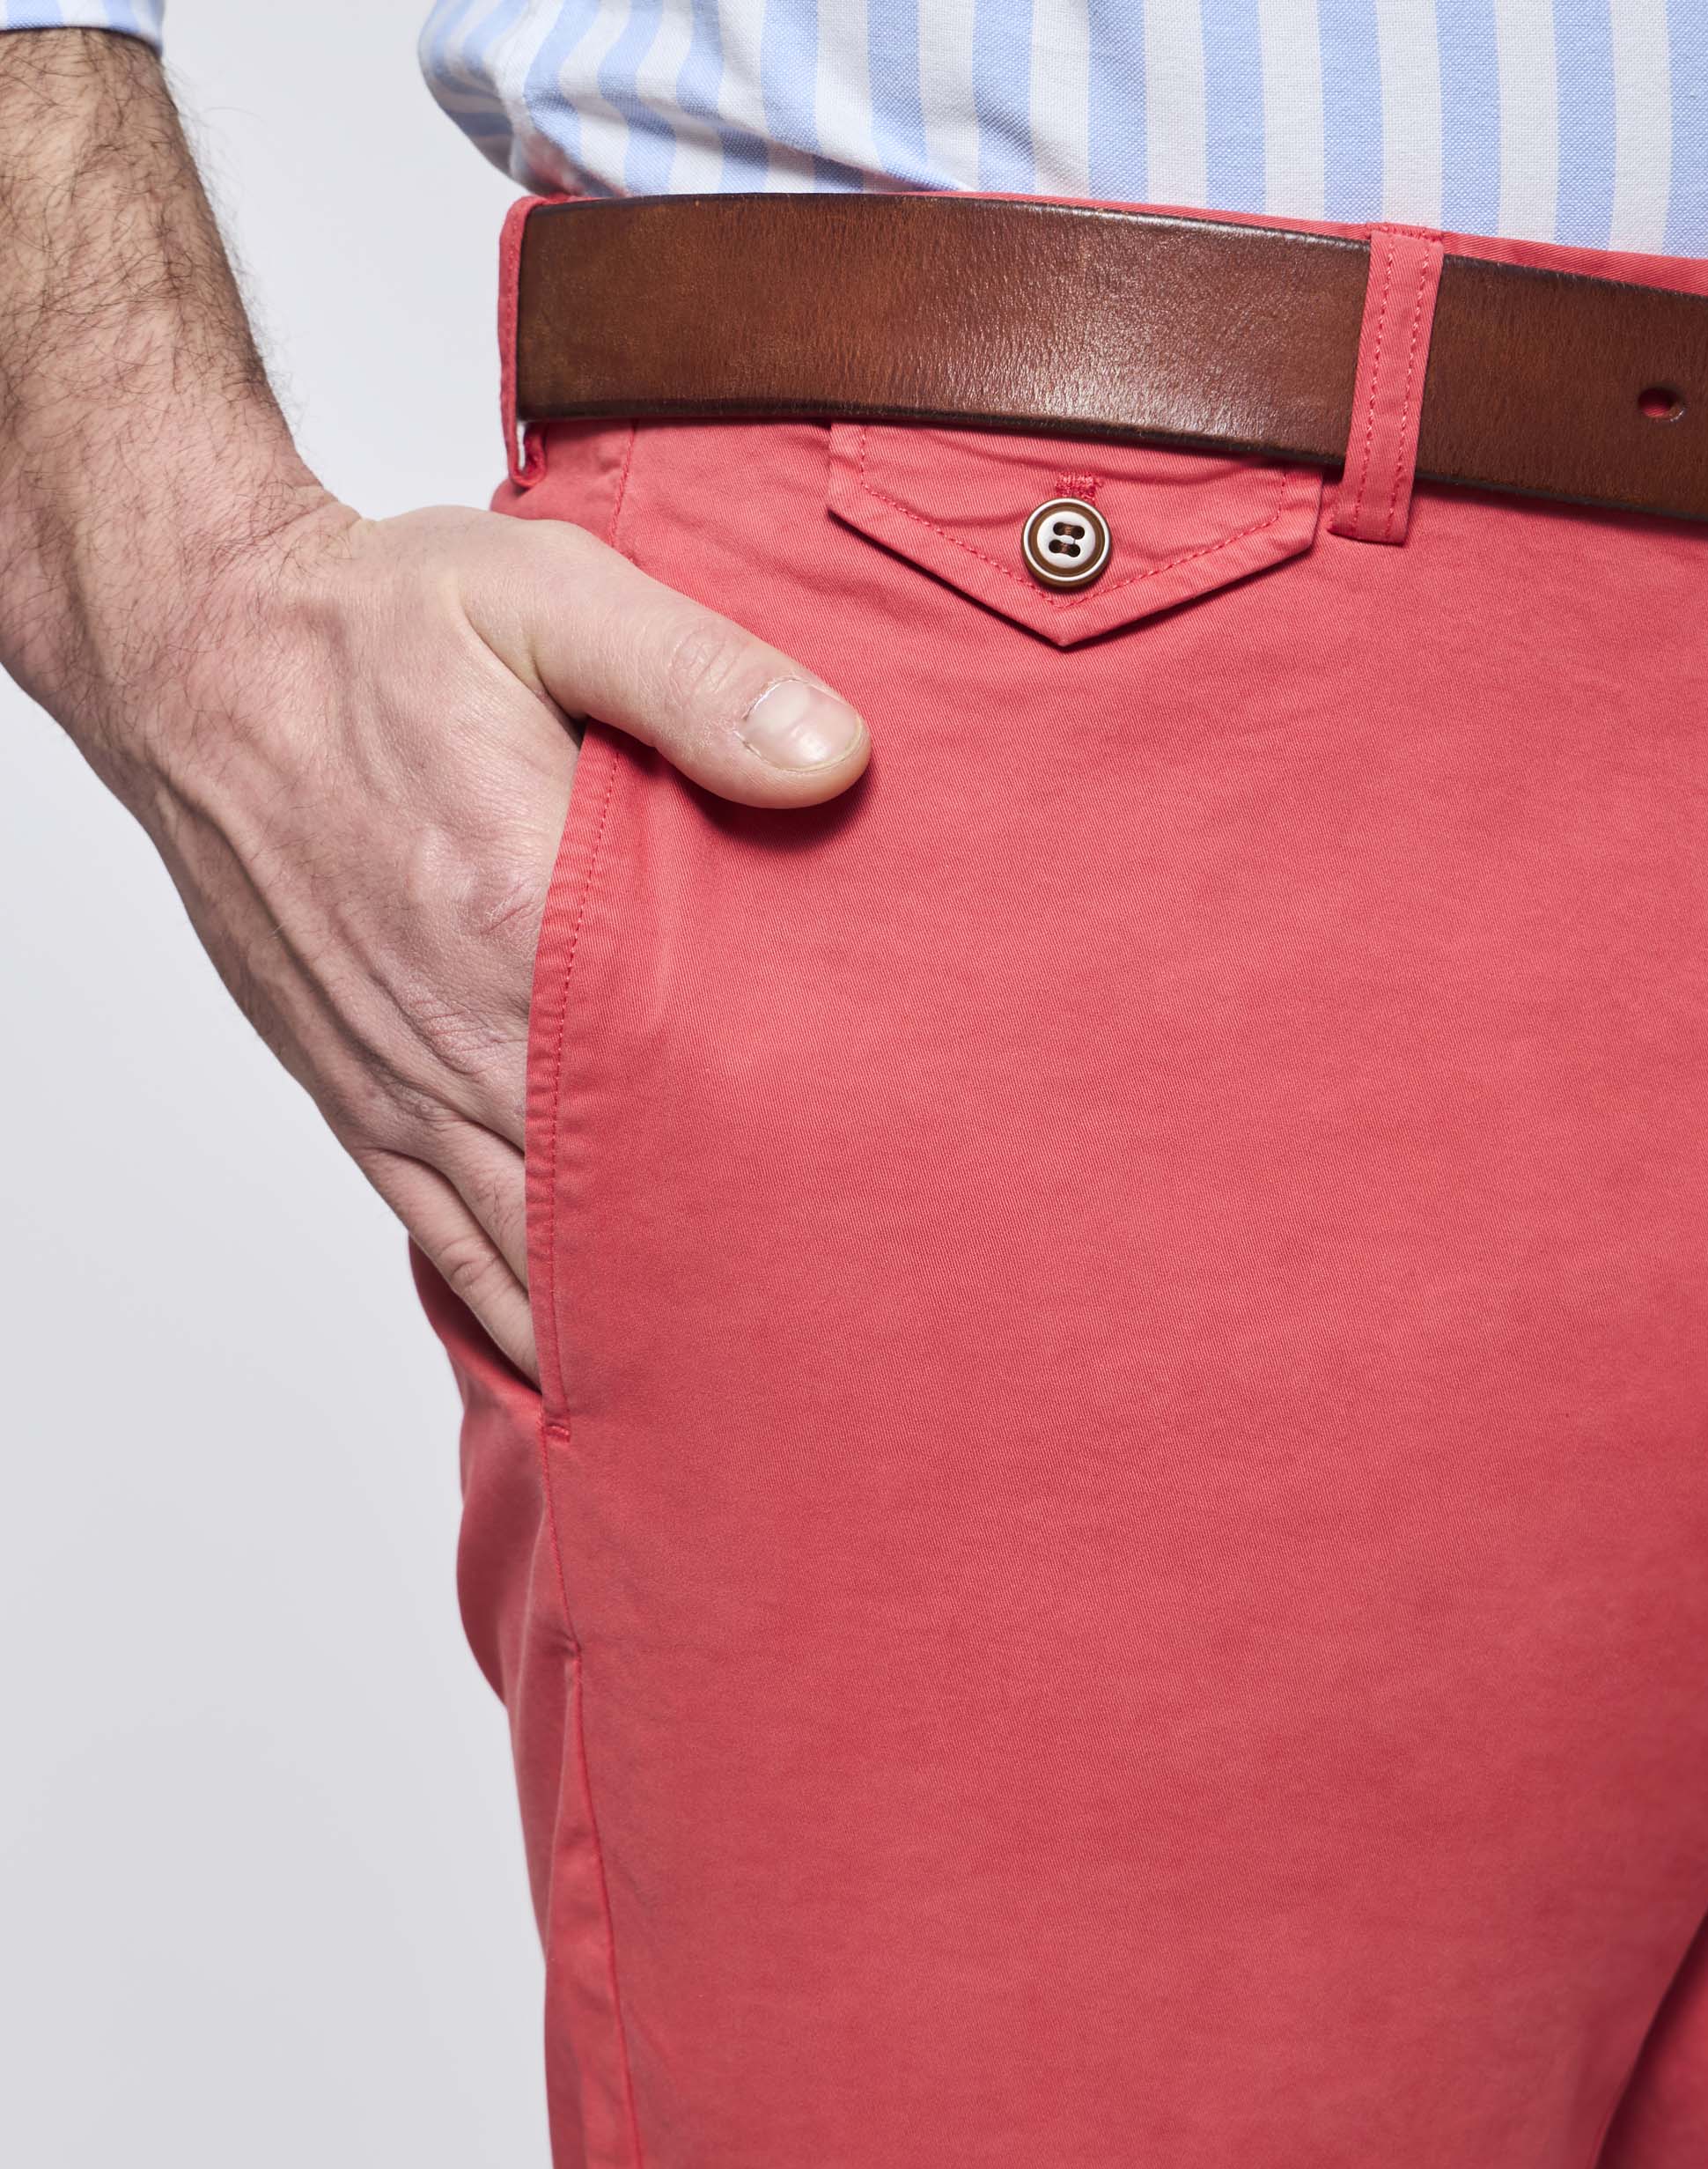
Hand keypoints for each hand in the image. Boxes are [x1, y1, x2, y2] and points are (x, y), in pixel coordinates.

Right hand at [122, 491, 868, 1380]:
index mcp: (519, 915)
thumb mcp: (551, 600)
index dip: (774, 1179)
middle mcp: (455, 1029)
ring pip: (528, 1249)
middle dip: (721, 1279)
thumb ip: (700, 681)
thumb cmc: (377, 624)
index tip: (872, 1242)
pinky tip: (586, 1366)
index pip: (675, 1094)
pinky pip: (443, 1238)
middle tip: (840, 1350)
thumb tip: (836, 760)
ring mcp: (398, 1078)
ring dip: (629, 1318)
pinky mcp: (355, 1094)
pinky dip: (518, 1311)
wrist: (199, 653)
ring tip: (743, 1393)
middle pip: (612, 1202)